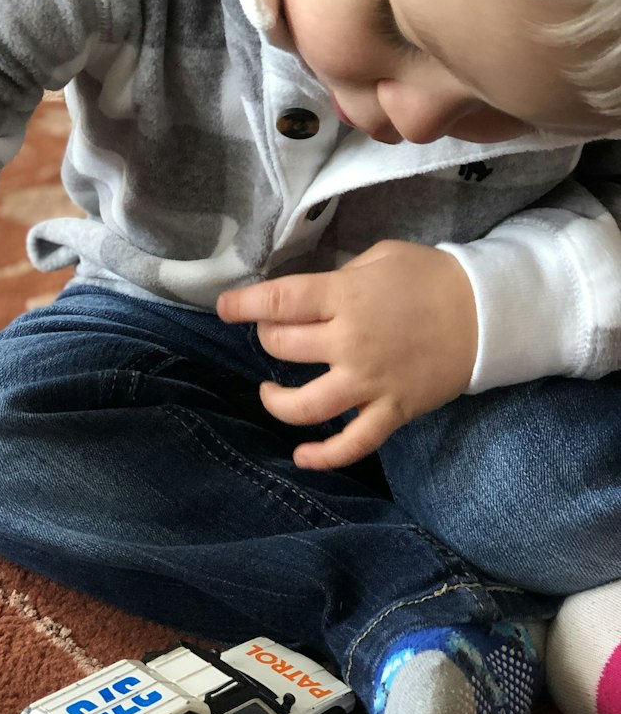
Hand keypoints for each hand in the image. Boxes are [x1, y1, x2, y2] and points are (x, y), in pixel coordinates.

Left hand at [217, 240, 476, 469]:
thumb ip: (340, 277)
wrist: (488, 313)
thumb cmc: (430, 277)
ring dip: (277, 401)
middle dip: (267, 339)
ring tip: (271, 393)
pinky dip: (325, 456)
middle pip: (283, 348)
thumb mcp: (380, 258)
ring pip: (305, 405)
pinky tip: (303, 456)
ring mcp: (370, 381)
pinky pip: (353, 443)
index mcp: (345, 297)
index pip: (279, 301)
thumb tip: (304, 295)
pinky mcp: (391, 410)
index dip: (244, 305)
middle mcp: (350, 342)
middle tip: (275, 333)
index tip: (225, 308)